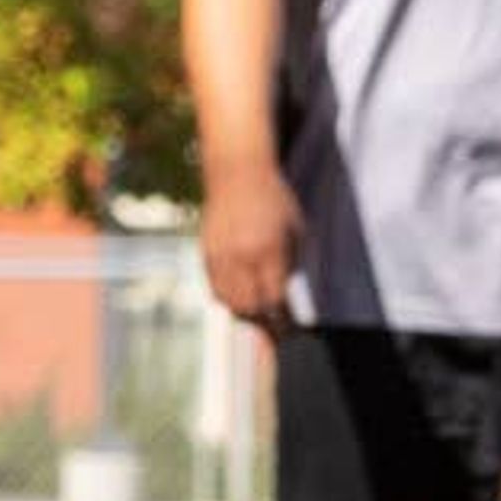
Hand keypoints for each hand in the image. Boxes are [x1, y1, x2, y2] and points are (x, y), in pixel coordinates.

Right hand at [197, 156, 300, 329]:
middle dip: (263, 321)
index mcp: (268, 249)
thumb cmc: (273, 197)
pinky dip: (227, 298)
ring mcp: (220, 255)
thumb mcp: (294, 227)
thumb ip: (291, 261)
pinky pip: (214, 287)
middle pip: (249, 306)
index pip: (273, 297)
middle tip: (273, 328)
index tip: (289, 325)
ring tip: (256, 314)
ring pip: (229, 301)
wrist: (237, 171)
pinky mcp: (206, 252)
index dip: (282, 316)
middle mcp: (241, 256)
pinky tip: (239, 297)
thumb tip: (287, 293)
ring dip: (244, 312)